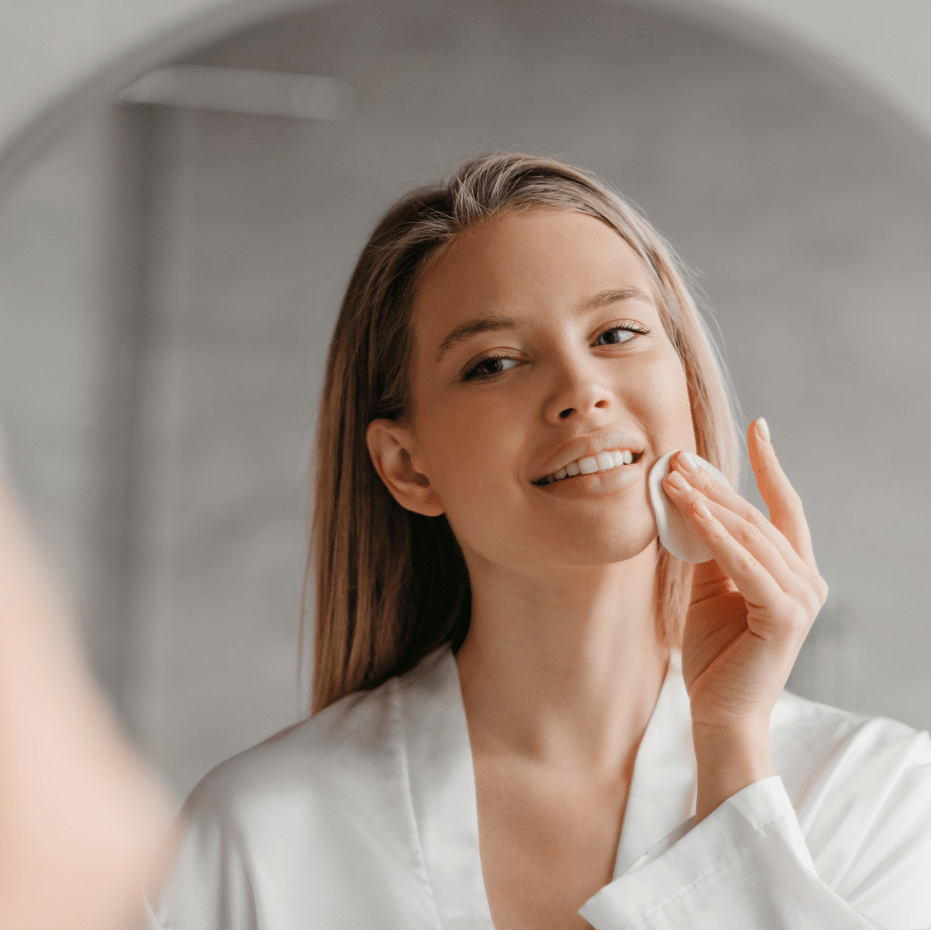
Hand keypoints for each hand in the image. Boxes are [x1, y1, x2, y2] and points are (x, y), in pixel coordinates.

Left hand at [662, 418, 828, 736]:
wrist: (720, 712)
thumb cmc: (716, 653)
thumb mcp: (709, 589)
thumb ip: (709, 548)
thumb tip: (689, 501)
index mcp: (792, 572)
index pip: (783, 508)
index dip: (770, 466)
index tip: (758, 426)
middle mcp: (806, 580)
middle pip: (759, 516)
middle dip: (718, 483)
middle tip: (679, 458)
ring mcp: (800, 597)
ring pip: (751, 533)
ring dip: (709, 502)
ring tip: (673, 477)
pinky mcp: (784, 615)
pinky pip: (743, 562)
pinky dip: (714, 533)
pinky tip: (689, 510)